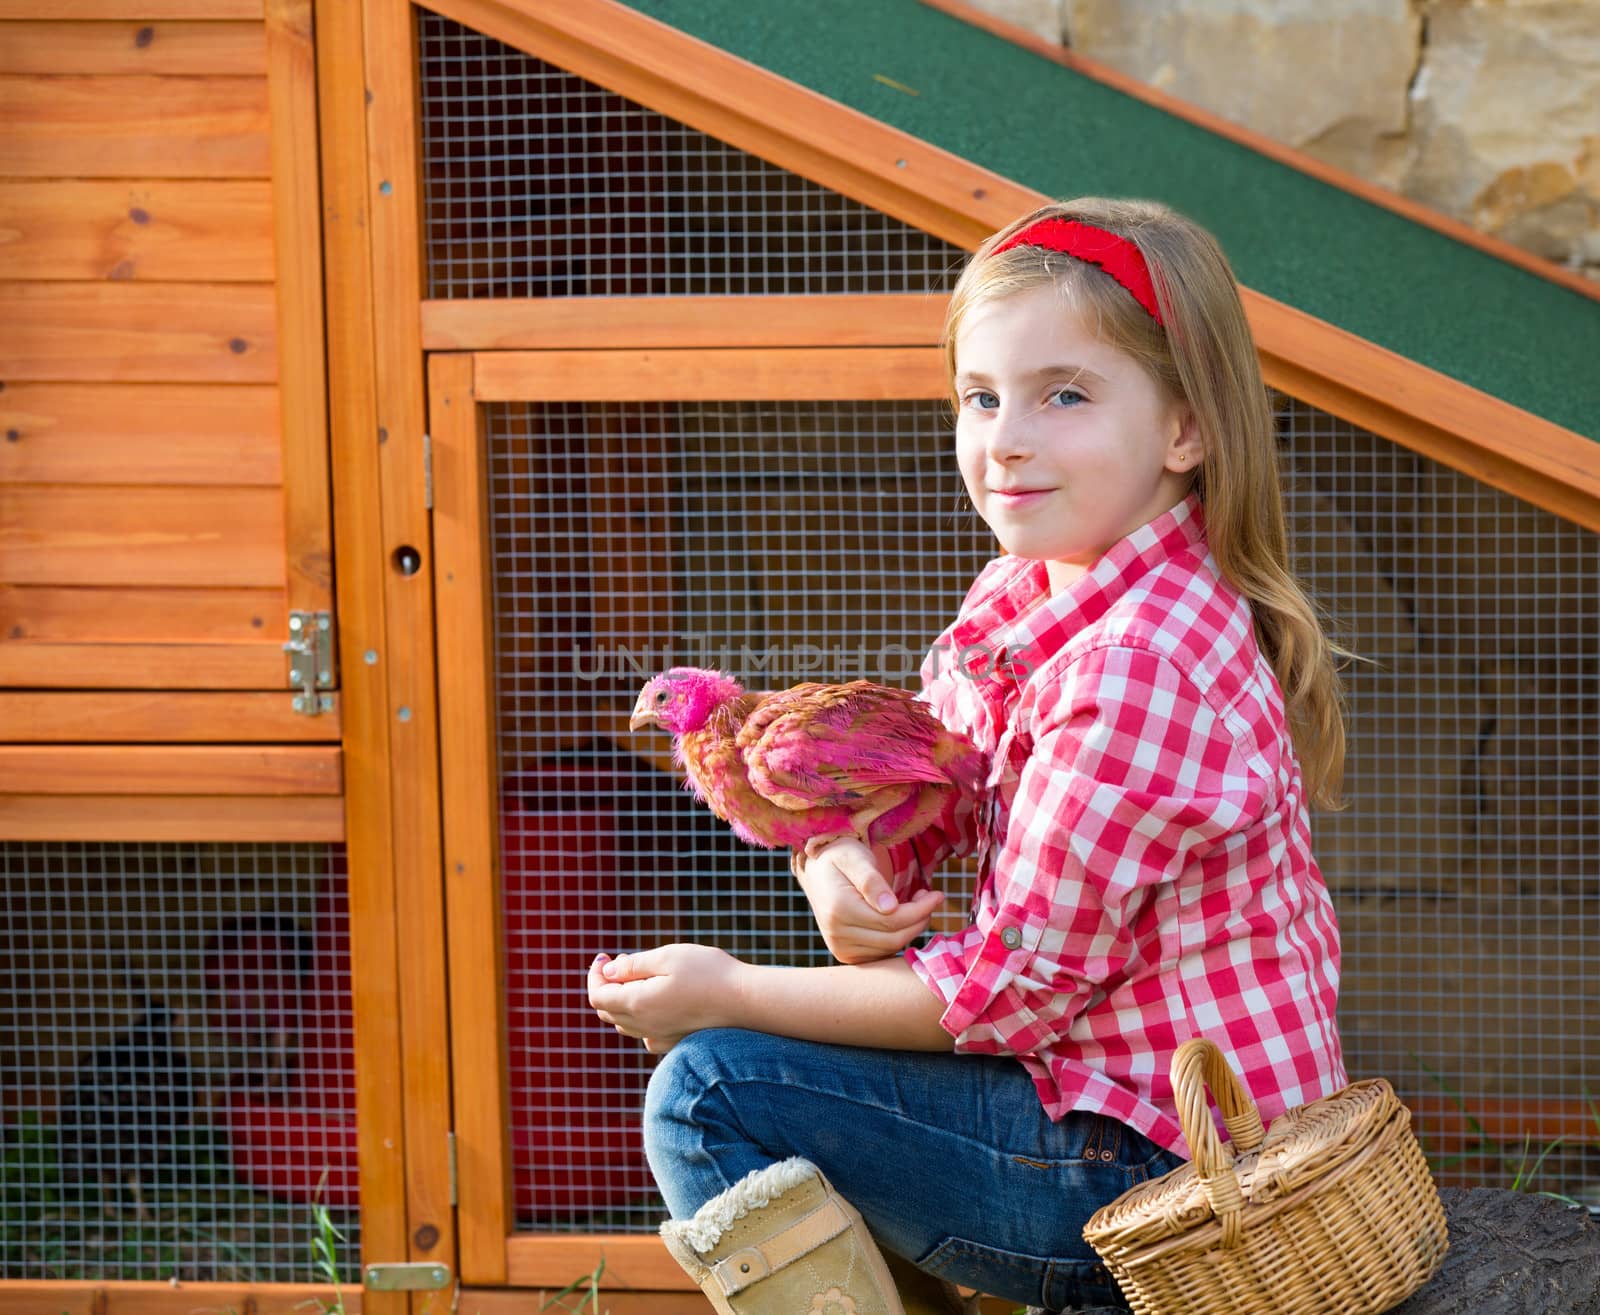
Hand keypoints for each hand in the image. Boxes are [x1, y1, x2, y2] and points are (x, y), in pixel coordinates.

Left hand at [587, 944, 741, 1053]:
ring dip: (622, 1000)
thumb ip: (633, 966)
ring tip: (639, 975)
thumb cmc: (708, 972)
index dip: (594, 975)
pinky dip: (639, 1018)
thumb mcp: (667, 957)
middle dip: (607, 984)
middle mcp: (644, 1026)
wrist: (745, 1001)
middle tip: (622, 961)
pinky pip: (644, 1035)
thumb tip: (608, 973)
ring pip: (624, 1023)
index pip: (598, 996)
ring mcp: (660, 1037)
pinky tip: (655, 1003)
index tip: (604, 955)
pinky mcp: (675, 1041)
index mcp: (637, 1004)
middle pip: (607, 1011)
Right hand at [793, 838, 943, 965]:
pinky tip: (900, 918)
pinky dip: (897, 938)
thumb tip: (890, 907)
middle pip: (893, 938)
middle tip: (929, 897)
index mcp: (839, 909)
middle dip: (919, 919)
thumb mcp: (854, 857)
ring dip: (910, 928)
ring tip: (915, 903)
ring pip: (890, 948)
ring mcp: (840, 948)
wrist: (816, 871)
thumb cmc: (839, 856)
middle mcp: (837, 934)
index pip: (891, 920)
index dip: (920, 910)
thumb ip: (871, 880)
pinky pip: (881, 953)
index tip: (938, 894)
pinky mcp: (846, 954)